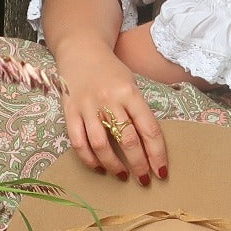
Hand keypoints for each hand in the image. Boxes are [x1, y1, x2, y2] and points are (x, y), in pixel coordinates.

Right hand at [58, 39, 167, 183]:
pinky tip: (99, 166)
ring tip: (122, 175)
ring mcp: (87, 106)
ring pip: (101, 145)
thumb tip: (150, 144)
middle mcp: (109, 100)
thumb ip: (139, 110)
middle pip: (127, 140)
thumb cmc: (111, 71)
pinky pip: (79, 142)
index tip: (161, 172)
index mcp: (130, 93)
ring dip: (114, 165)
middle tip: (144, 179)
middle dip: (138, 164)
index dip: (157, 154)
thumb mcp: (132, 84)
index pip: (149, 129)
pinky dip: (89, 159)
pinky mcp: (70, 111)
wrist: (81, 51)